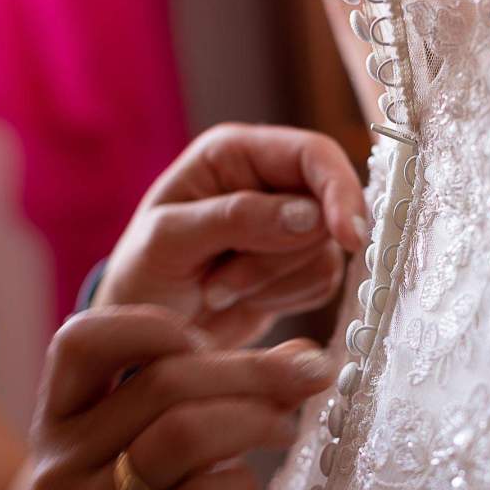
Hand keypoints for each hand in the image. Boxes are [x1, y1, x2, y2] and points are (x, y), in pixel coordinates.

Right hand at [30, 306, 334, 489]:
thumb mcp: (182, 450)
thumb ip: (232, 394)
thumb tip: (308, 357)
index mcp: (62, 423)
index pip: (81, 342)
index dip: (150, 327)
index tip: (214, 343)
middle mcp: (59, 467)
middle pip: (161, 383)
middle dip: (249, 373)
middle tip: (306, 380)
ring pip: (181, 433)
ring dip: (254, 419)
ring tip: (287, 429)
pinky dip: (242, 481)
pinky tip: (247, 488)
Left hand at [95, 124, 366, 346]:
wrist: (142, 338)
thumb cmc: (141, 275)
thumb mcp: (169, 240)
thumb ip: (236, 218)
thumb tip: (312, 215)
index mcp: (235, 152)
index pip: (314, 154)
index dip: (339, 191)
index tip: (348, 237)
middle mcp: (268, 179)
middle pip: (324, 211)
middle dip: (277, 257)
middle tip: (218, 282)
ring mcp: (288, 224)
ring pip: (325, 253)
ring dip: (272, 283)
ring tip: (218, 289)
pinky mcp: (298, 266)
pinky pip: (323, 283)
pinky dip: (284, 299)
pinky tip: (241, 299)